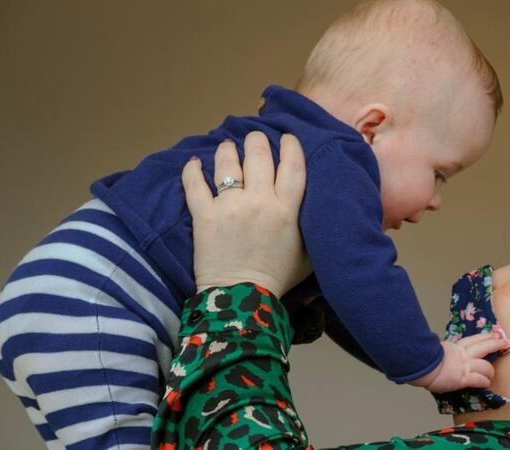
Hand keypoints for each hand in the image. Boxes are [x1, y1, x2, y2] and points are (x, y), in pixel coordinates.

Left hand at [182, 131, 311, 296]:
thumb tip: (317, 212)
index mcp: (287, 210)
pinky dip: (192, 170)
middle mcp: (260, 201)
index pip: (293, 165)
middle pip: (259, 155)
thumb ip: (310, 229)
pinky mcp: (204, 216)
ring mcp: (230, 207)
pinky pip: (194, 184)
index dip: (291, 146)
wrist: (242, 299)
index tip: (288, 138)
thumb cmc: (277, 278)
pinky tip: (194, 163)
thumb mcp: (308, 255)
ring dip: (227, 150)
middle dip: (257, 140)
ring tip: (227, 146)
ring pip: (227, 163)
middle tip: (255, 138)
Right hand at [409, 332, 509, 392]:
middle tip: (506, 342)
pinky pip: (478, 379)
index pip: (473, 340)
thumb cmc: (423, 360)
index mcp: (455, 347)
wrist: (419, 366)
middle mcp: (462, 354)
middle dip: (496, 343)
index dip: (485, 336)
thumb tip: (441, 349)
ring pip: (485, 365)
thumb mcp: (435, 351)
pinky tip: (486, 383)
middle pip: (484, 346)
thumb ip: (443, 351)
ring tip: (492, 374)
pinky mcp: (463, 378)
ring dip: (490, 370)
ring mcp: (464, 366)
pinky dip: (484, 381)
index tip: (494, 334)